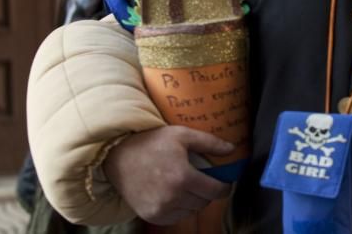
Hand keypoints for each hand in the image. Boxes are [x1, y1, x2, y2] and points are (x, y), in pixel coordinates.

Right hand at [102, 126, 233, 224]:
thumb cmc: (152, 142)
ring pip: (191, 211)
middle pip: (204, 202)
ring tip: (187, 185)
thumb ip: (209, 142)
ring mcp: (161, 209)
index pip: (215, 191)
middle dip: (208, 192)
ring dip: (194, 200)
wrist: (118, 156)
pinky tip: (175, 194)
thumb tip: (232, 149)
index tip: (225, 183)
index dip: (224, 187)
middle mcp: (173, 197)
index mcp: (183, 177)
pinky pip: (176, 217)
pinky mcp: (151, 216)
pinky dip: (180, 208)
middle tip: (203, 180)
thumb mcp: (182, 134)